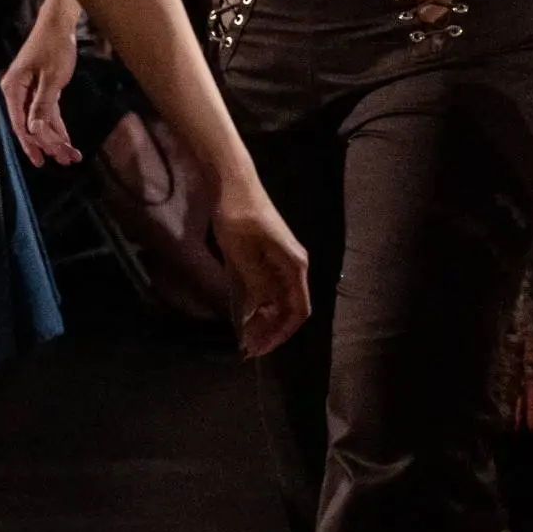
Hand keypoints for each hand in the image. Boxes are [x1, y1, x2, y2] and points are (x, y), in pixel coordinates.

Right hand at [0, 20, 81, 165]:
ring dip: (55, 137)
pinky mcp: (40, 88)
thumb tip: (34, 130)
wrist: (58, 23)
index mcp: (13, 89)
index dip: (31, 144)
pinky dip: (57, 125)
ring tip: (69, 155)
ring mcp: (28, 91)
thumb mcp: (51, 78)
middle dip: (49, 143)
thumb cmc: (53, 47)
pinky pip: (47, 111)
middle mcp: (17, 92)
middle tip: (66, 160)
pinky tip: (66, 139)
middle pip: (31, 125)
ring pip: (40, 120)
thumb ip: (42, 105)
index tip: (42, 161)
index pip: (20, 123)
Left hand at [210, 187, 310, 358]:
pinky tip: (244, 314)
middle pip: (289, 308)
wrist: (234, 184)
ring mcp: (283, 261)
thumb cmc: (238, 216)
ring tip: (245, 337)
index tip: (261, 348)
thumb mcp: (242, 253)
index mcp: (295, 266)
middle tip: (247, 348)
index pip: (298, 310)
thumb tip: (264, 310)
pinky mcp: (270, 256)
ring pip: (280, 299)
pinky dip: (260, 304)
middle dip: (271, 330)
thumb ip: (256, 283)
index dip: (281, 333)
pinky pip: (270, 288)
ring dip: (265, 319)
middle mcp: (294, 266)